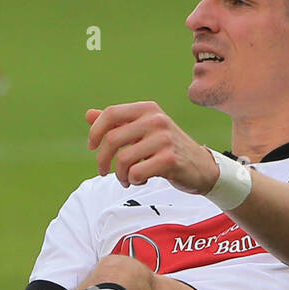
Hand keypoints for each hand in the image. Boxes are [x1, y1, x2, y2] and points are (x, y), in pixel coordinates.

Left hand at [85, 101, 219, 192]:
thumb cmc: (166, 148)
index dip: (95, 131)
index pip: (110, 113)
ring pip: (123, 159)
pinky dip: (134, 180)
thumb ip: (117, 123)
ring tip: (127, 179)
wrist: (200, 166)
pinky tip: (141, 180)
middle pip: (112, 139)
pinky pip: (137, 172)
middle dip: (102, 160)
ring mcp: (164, 139)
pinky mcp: (169, 159)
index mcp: (147, 109)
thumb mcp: (142, 131)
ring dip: (120, 175)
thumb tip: (88, 114)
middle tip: (104, 171)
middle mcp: (156, 120)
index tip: (92, 147)